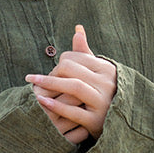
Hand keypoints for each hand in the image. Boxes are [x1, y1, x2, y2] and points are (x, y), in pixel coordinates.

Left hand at [26, 24, 116, 140]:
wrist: (121, 124)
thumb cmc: (103, 94)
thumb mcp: (98, 72)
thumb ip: (85, 52)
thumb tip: (77, 29)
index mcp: (106, 69)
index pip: (75, 57)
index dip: (58, 63)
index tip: (51, 72)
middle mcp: (107, 83)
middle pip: (71, 69)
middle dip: (52, 74)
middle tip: (40, 81)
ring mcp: (103, 102)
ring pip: (73, 86)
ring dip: (49, 85)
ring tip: (32, 86)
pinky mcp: (96, 121)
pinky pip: (73, 111)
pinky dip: (56, 106)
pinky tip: (41, 102)